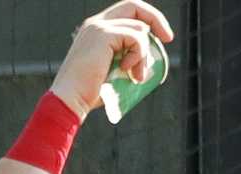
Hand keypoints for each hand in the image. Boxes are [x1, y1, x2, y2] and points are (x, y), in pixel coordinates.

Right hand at [51, 2, 174, 119]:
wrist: (72, 98)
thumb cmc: (92, 92)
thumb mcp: (115, 71)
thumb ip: (128, 59)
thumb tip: (150, 61)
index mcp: (98, 29)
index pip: (128, 11)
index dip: (149, 19)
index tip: (164, 37)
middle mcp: (97, 23)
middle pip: (134, 6)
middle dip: (156, 19)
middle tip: (168, 38)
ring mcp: (99, 27)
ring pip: (138, 28)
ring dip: (144, 54)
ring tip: (136, 76)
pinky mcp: (102, 34)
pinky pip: (135, 37)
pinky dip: (138, 55)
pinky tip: (127, 70)